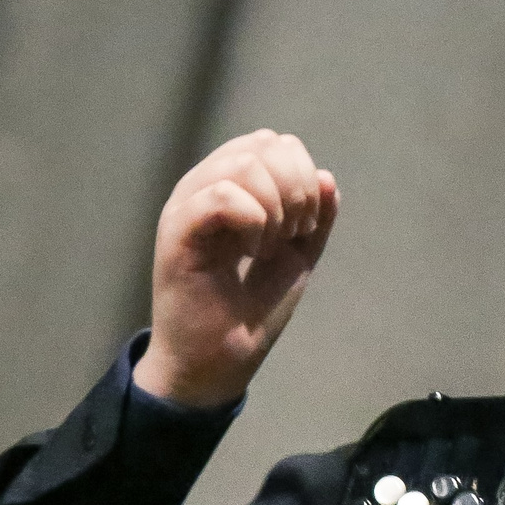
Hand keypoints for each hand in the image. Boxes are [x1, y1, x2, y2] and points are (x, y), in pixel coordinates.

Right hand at [133, 130, 337, 407]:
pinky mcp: (177, 231)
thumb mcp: (296, 255)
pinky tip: (251, 252)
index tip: (302, 226)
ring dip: (277, 207)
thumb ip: (315, 217)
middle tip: (290, 235)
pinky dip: (254, 221)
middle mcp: (203, 187)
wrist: (219, 361)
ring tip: (268, 246)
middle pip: (263, 145)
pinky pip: (223, 195)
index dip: (302, 176)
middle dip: (296, 190)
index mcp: (229, 187)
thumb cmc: (249, 311)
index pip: (272, 143)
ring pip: (244, 164)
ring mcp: (187, 206)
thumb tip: (327, 177)